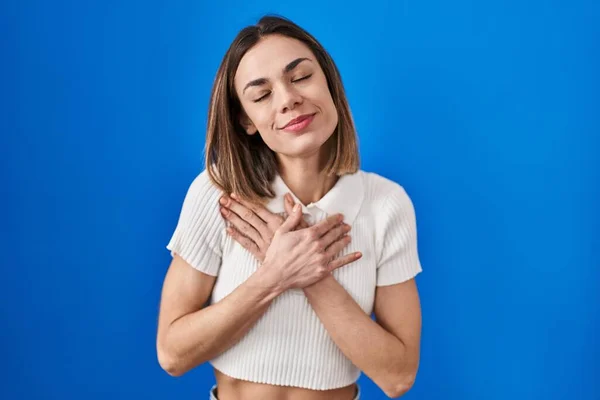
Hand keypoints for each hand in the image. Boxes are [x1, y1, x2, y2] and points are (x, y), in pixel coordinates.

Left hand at [219, 192, 308, 261]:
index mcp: (277, 223)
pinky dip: (237, 237)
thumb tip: (288, 196)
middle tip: (223, 199)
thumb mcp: (302, 226)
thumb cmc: (302, 246)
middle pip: (248, 217)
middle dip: (235, 207)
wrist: (299, 267)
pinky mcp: (260, 253)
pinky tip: (228, 230)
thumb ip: (292, 211)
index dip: (245, 201)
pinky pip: (246, 244)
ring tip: (223, 210)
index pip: (258, 209)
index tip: (235, 194)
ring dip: (233, 219)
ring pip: (245, 228)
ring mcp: (263, 242)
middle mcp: (268, 232)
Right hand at [219, 193, 361, 289]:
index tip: (340, 216)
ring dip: (344, 240)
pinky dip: (350, 258)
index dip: (334, 219)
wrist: (276, 276)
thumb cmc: (276, 254)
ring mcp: (322, 258)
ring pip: (337, 246)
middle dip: (341, 228)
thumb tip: (298, 206)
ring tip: (348, 236)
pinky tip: (358, 254)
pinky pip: (340, 262)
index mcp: (308, 234)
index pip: (325, 224)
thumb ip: (292, 218)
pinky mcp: (323, 270)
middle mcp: (317, 245)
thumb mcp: (281, 232)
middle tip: (347, 225)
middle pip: (333, 234)